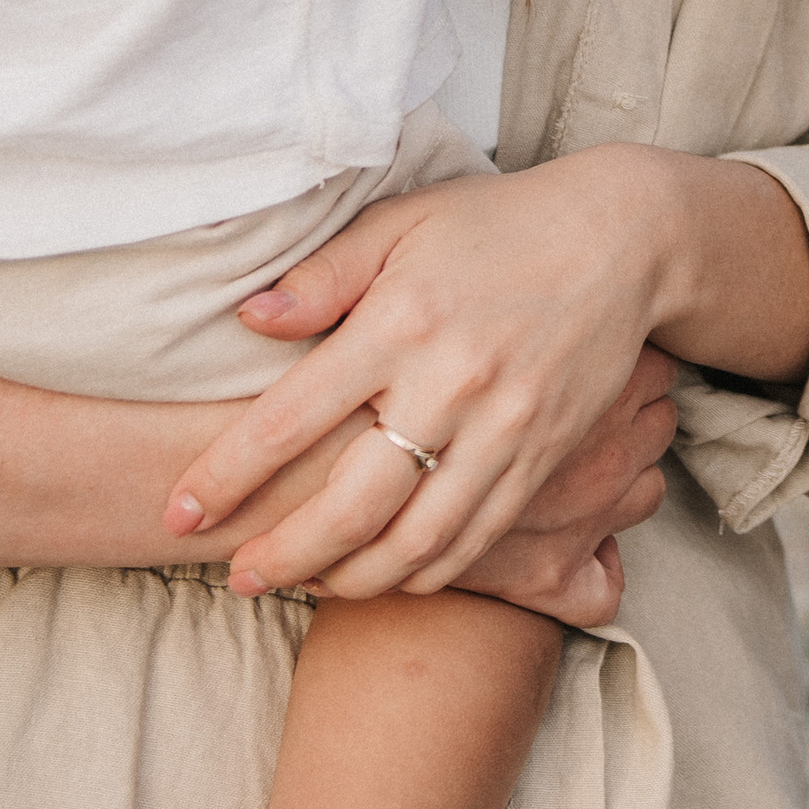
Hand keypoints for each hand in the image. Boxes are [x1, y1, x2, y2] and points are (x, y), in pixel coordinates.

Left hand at [166, 147, 683, 599]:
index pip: (288, 419)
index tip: (180, 513)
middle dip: (283, 556)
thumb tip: (249, 319)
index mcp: (400, 323)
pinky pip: (477, 537)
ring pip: (416, 542)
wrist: (627, 241)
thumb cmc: (502, 225)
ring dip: (350, 579)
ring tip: (305, 585)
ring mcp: (503, 429)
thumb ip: (322, 274)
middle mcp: (450, 385)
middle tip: (238, 577)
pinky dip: (426, 572)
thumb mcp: (403, 223)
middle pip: (349, 506)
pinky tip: (388, 575)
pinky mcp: (544, 455)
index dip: (226, 477)